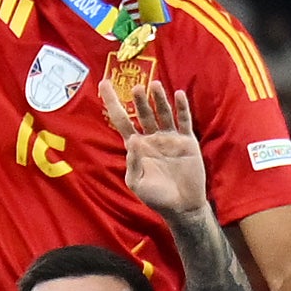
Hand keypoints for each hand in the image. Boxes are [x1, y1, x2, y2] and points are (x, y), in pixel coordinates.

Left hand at [109, 74, 208, 225]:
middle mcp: (152, 139)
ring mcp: (170, 139)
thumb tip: (132, 141)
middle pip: (143, 114)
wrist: (182, 206)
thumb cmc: (156, 197)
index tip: (104, 84)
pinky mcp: (187, 142)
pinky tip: (178, 95)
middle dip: (139, 100)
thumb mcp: (137, 183)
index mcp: (136, 147)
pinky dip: (182, 108)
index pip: (122, 120)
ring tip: (154, 85)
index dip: (113, 103)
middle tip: (135, 87)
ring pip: (163, 113)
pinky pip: (184, 121)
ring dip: (159, 99)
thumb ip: (133, 163)